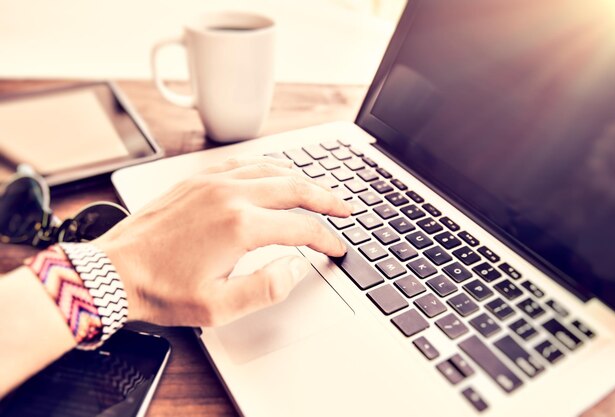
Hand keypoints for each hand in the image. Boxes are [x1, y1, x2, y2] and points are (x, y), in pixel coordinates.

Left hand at [95, 157, 350, 326]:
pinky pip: (244, 162)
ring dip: (302, 179)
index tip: (336, 247)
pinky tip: (276, 173)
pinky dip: (269, 167)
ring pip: (272, 169)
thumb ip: (266, 287)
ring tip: (319, 190)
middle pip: (295, 188)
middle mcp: (230, 196)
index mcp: (240, 227)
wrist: (114, 271)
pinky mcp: (198, 180)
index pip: (301, 227)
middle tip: (346, 209)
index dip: (326, 238)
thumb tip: (296, 267)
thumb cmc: (162, 289)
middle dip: (327, 199)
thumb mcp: (219, 307)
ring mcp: (213, 182)